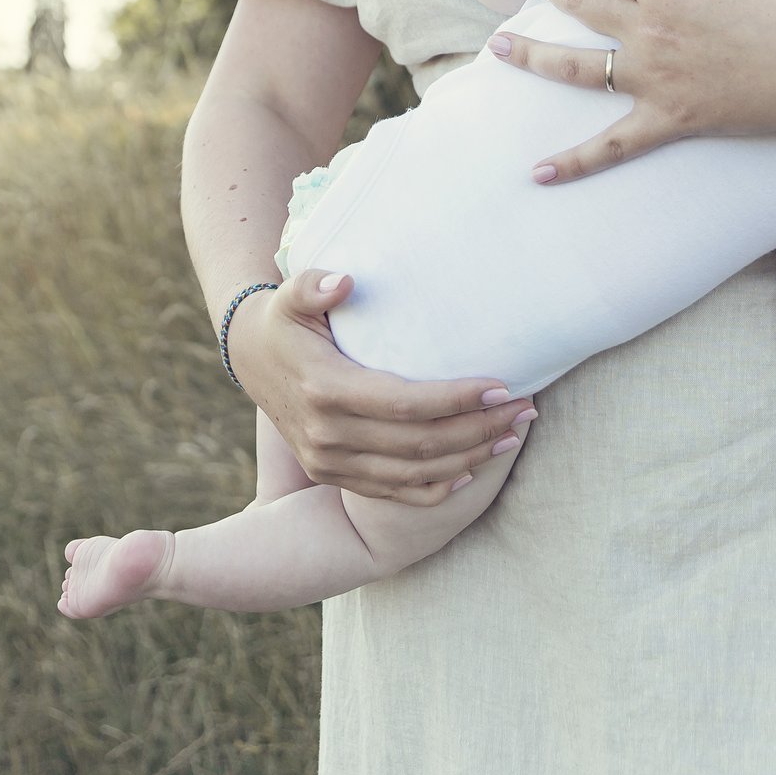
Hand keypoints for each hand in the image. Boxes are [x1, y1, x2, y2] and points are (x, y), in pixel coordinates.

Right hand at [228, 267, 535, 504]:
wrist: (250, 359)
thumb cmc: (286, 319)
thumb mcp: (291, 296)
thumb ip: (313, 284)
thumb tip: (346, 281)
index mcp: (324, 389)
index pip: (404, 404)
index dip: (455, 399)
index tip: (501, 385)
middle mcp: (327, 435)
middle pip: (419, 444)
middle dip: (478, 428)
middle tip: (525, 409)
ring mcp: (330, 462)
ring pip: (413, 474)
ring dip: (469, 458)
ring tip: (512, 435)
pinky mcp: (333, 475)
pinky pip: (394, 493)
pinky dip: (436, 488)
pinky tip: (472, 472)